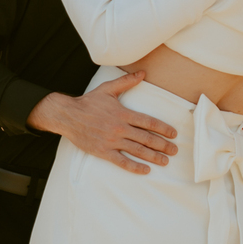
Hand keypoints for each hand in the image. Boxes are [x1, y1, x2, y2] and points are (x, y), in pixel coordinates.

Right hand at [28, 74, 177, 173]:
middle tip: (174, 150)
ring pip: (137, 151)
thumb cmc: (88, 102)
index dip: (163, 128)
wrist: (67, 116)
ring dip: (153, 157)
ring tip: (165, 161)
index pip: (148, 122)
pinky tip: (145, 170)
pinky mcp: (103, 151)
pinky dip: (134, 167)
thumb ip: (126, 81)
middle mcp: (119, 128)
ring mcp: (111, 141)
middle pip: (146, 138)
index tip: (173, 134)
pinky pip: (121, 161)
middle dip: (163, 145)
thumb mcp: (108, 89)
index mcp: (123, 113)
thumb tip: (143, 73)